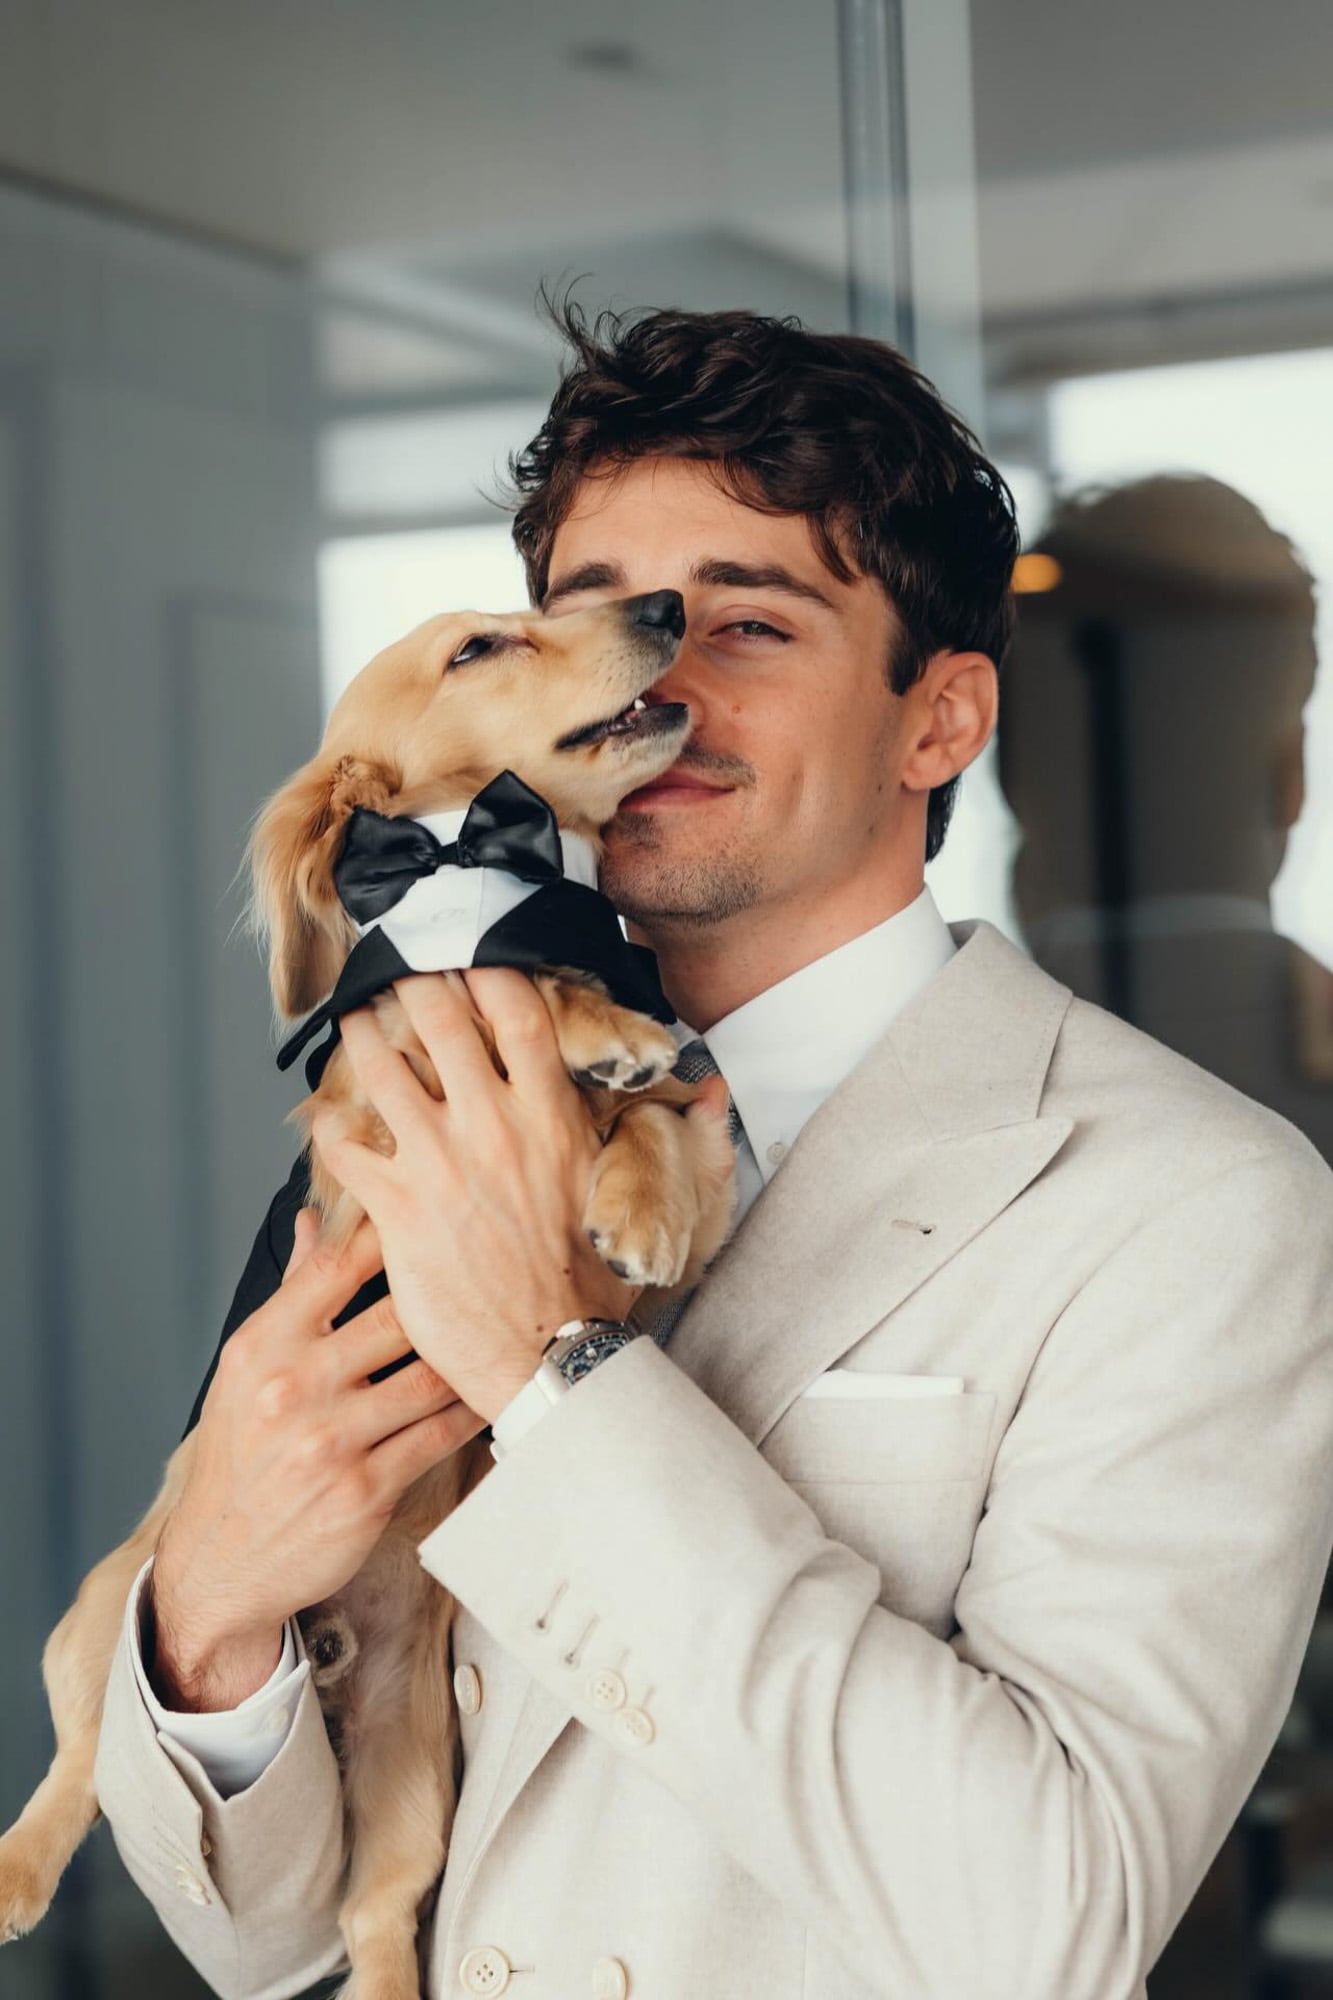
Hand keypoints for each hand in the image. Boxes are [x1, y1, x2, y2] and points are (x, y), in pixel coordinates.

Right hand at [150, 1208, 485, 1709]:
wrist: (219, 1560)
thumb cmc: (240, 1454)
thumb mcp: (247, 1369)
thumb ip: (292, 1294)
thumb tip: (314, 1220)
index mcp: (261, 1347)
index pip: (333, 1268)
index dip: (387, 1236)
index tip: (429, 1219)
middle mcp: (291, 1388)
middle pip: (396, 1317)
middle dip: (445, 1301)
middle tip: (491, 1279)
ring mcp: (329, 1441)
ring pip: (428, 1378)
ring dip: (468, 1361)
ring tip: (502, 1338)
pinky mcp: (364, 1489)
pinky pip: (438, 1435)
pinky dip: (470, 1413)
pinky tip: (488, 1395)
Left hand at [312, 968, 640, 1424]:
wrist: (552, 1355)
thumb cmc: (593, 1284)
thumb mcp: (638, 1199)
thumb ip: (675, 1139)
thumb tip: (715, 1094)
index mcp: (550, 1116)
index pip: (518, 1011)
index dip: (488, 970)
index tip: (470, 956)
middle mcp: (492, 1125)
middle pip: (439, 1018)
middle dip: (414, 984)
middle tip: (399, 973)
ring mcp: (439, 1163)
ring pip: (383, 1068)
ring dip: (363, 1038)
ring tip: (355, 1024)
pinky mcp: (398, 1208)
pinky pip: (346, 1147)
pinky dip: (331, 1127)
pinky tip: (329, 1121)